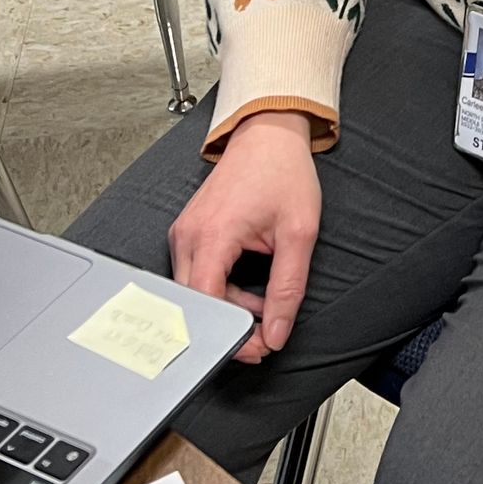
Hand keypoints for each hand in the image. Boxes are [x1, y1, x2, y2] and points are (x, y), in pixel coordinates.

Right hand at [170, 110, 320, 365]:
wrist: (268, 134)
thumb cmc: (283, 173)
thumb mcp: (299, 233)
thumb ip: (288, 288)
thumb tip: (276, 334)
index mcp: (213, 235)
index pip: (208, 306)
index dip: (230, 336)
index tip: (257, 349)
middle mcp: (188, 236)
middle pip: (196, 305)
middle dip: (228, 326)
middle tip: (262, 336)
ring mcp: (183, 233)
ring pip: (196, 293)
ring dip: (228, 306)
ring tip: (263, 303)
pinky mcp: (188, 233)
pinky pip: (197, 275)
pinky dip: (221, 289)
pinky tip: (247, 287)